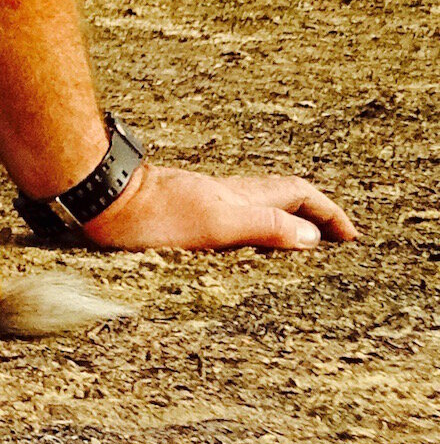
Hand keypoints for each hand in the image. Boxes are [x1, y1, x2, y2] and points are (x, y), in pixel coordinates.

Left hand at [77, 162, 354, 250]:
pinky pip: (222, 221)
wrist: (92, 196)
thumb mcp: (215, 224)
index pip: (297, 193)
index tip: (352, 238)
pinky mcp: (170, 214)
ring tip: (292, 250)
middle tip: (331, 242)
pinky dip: (244, 232)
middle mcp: (219, 193)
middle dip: (310, 215)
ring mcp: (194, 202)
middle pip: (277, 197)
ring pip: (249, 207)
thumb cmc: (147, 214)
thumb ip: (264, 228)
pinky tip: (233, 250)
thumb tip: (311, 238)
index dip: (328, 212)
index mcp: (237, 194)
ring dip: (277, 224)